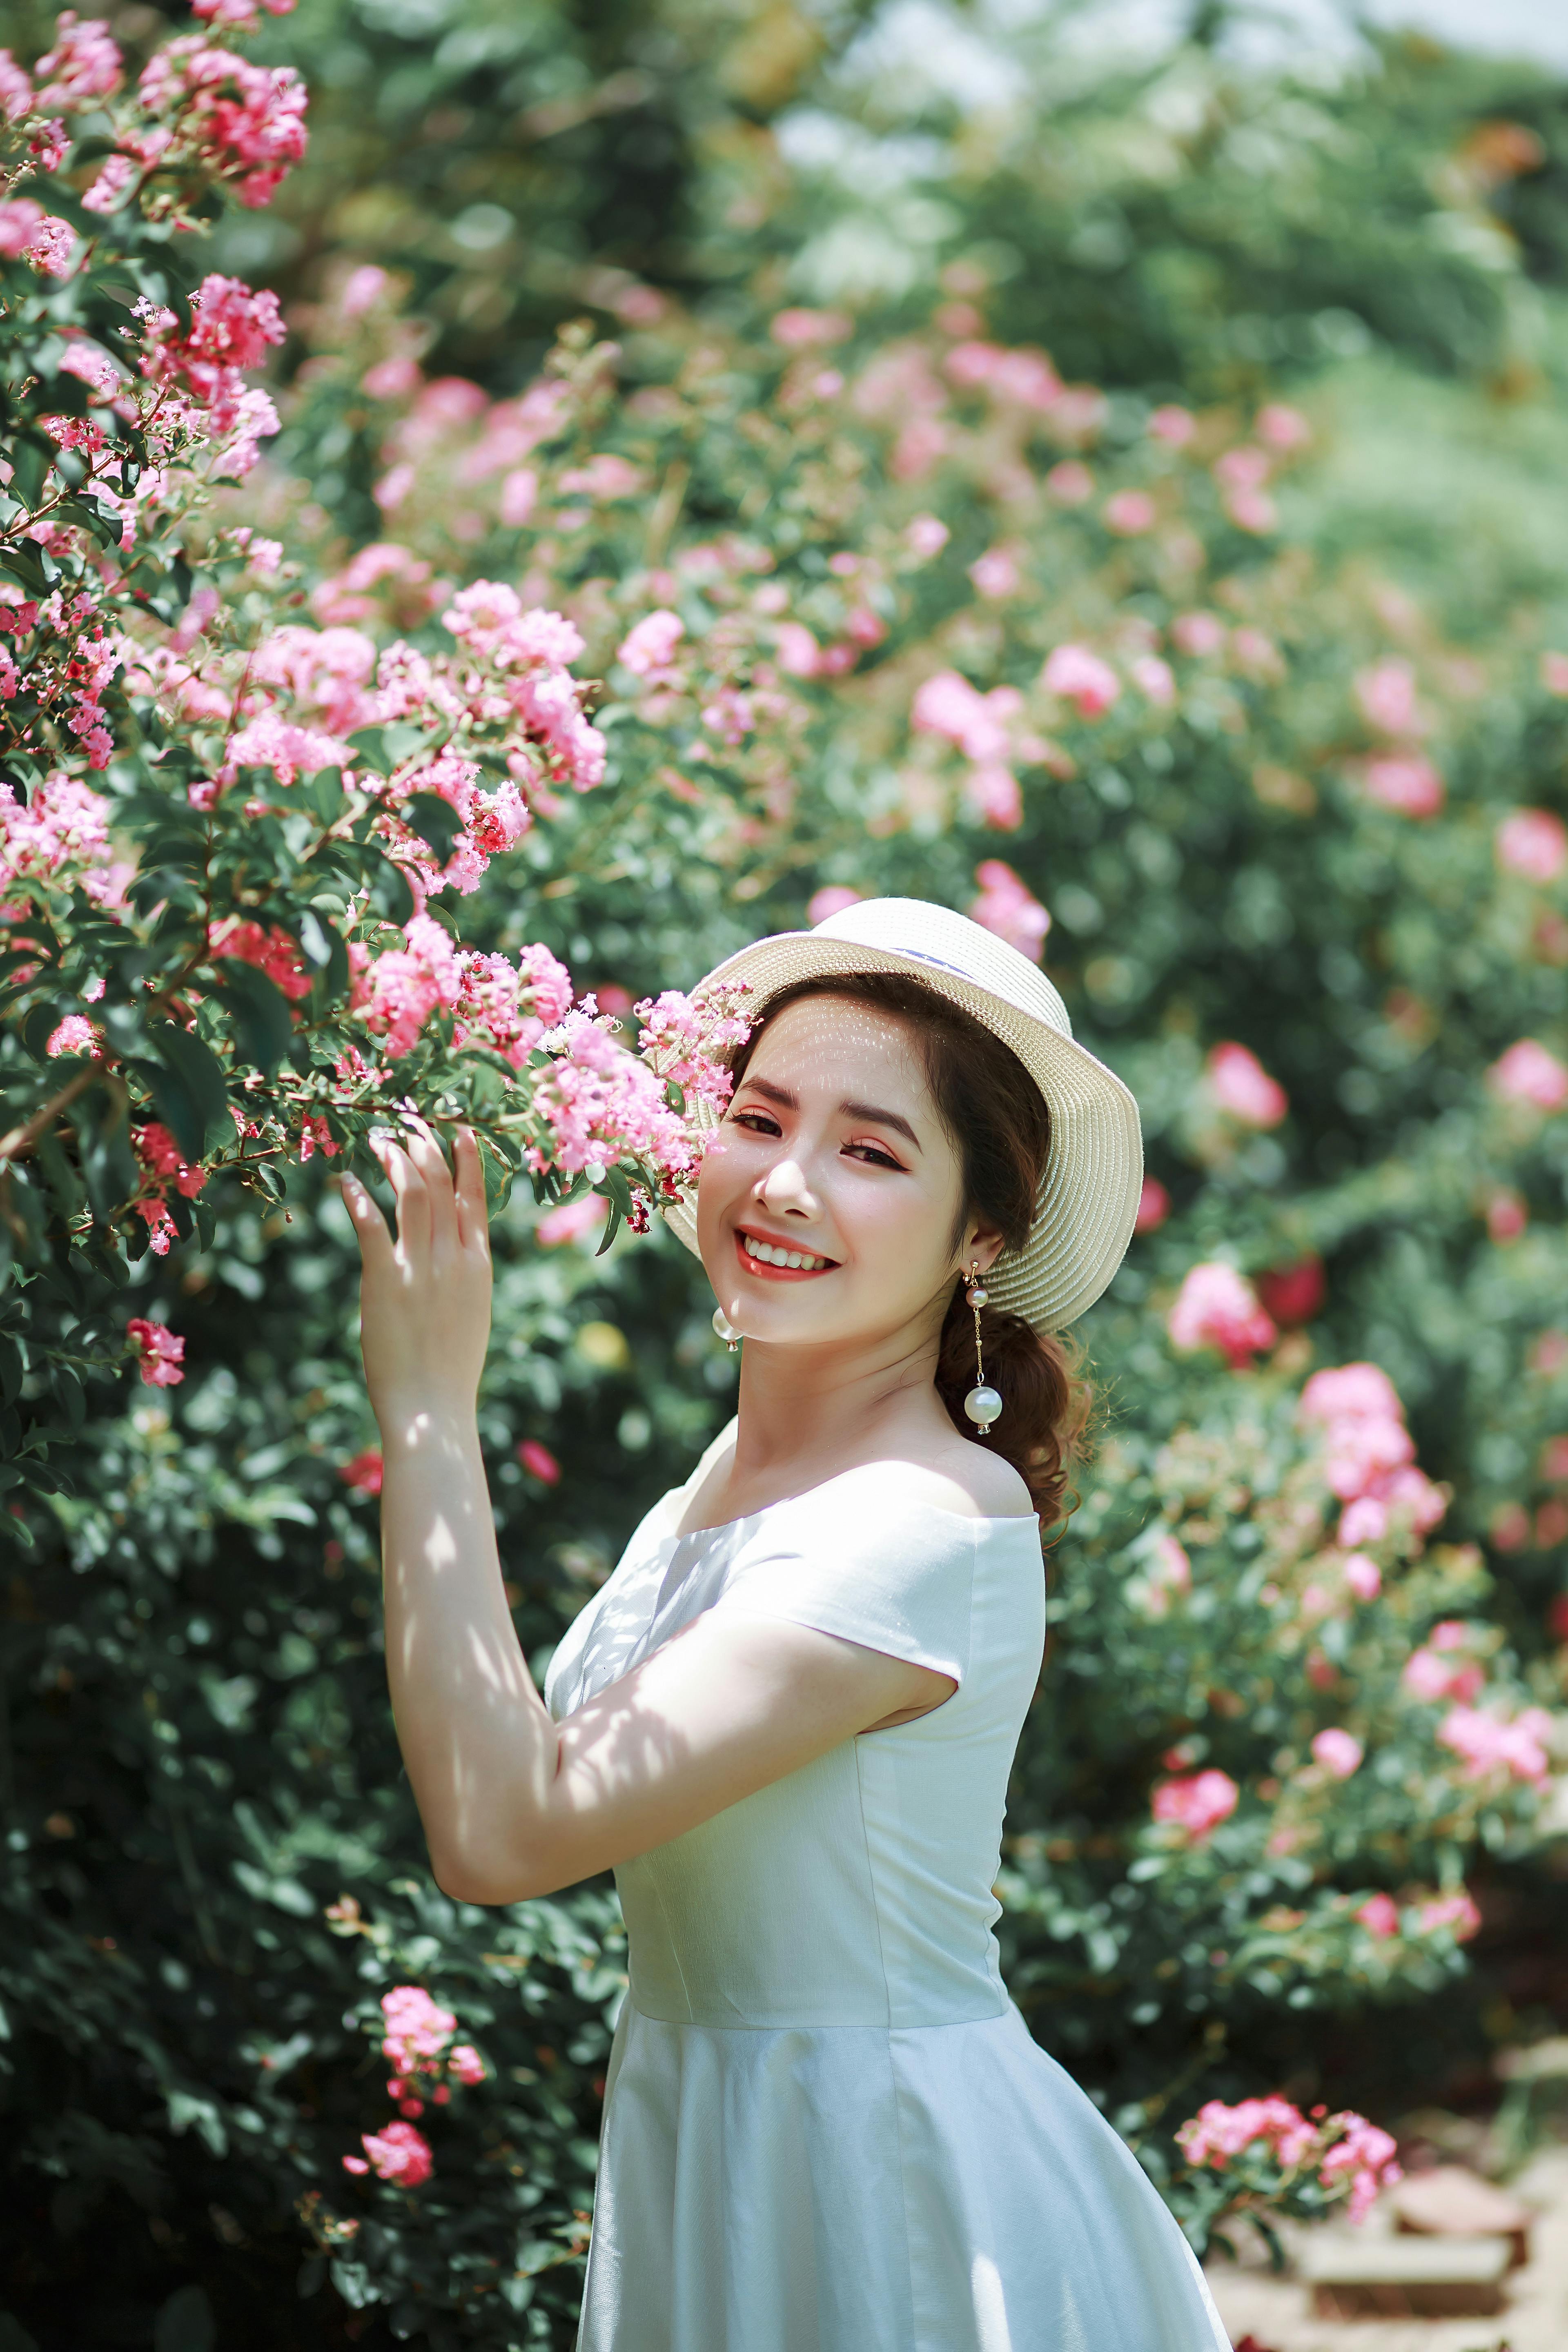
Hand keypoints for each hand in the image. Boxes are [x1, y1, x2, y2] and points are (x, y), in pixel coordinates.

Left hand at [342, 1118, 491, 1432]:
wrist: (433, 1409)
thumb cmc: (449, 1371)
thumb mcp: (470, 1314)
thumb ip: (462, 1278)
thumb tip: (452, 1255)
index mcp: (477, 1266)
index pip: (475, 1198)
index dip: (467, 1159)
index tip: (457, 1129)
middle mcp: (453, 1259)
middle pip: (443, 1183)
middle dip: (426, 1145)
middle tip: (408, 1122)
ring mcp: (420, 1268)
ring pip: (413, 1192)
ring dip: (395, 1159)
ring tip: (378, 1141)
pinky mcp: (385, 1281)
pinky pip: (371, 1225)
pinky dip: (357, 1197)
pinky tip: (345, 1181)